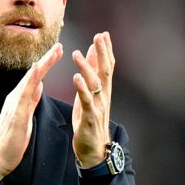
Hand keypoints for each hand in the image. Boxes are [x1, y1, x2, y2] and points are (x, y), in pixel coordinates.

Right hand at [0, 43, 62, 181]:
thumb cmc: (13, 139)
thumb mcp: (26, 115)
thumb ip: (31, 100)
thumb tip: (39, 86)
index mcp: (21, 98)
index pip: (36, 78)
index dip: (46, 64)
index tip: (58, 52)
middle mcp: (16, 97)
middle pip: (33, 74)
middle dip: (46, 59)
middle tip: (59, 45)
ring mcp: (14, 104)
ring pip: (29, 80)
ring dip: (41, 65)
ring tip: (53, 53)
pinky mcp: (16, 113)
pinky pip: (24, 94)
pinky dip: (30, 81)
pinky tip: (37, 71)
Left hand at [71, 32, 113, 166]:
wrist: (94, 150)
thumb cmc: (90, 121)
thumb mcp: (90, 96)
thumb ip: (92, 76)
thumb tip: (92, 55)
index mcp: (103, 91)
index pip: (107, 66)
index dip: (106, 50)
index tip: (103, 34)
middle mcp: (104, 97)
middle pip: (105, 71)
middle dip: (102, 53)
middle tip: (99, 36)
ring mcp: (98, 107)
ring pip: (95, 83)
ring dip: (87, 67)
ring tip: (77, 53)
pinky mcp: (89, 117)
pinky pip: (86, 101)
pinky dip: (82, 88)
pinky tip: (76, 77)